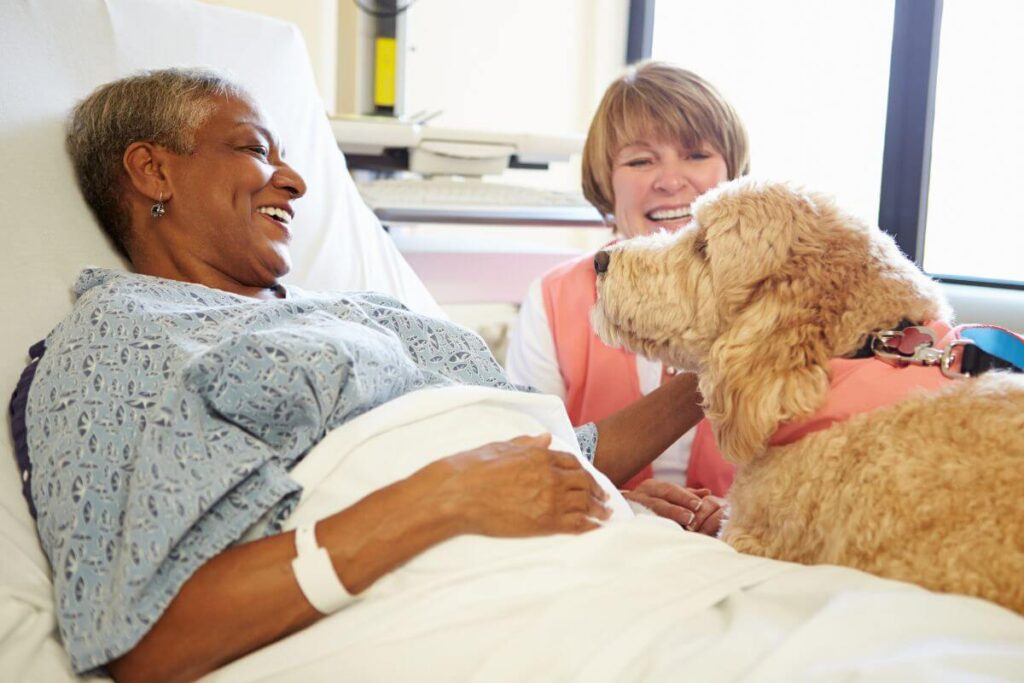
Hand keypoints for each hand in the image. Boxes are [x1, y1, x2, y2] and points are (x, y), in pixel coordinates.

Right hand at [432, 433, 611, 537]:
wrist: (458, 494)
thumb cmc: (473, 468)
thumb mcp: (501, 446)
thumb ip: (527, 443)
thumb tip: (546, 438)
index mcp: (539, 456)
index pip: (572, 462)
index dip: (584, 471)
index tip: (589, 479)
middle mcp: (550, 476)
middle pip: (584, 483)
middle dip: (597, 490)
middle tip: (605, 498)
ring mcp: (549, 500)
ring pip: (584, 503)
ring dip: (598, 509)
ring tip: (606, 514)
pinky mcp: (544, 522)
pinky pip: (575, 524)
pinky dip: (590, 526)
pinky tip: (596, 528)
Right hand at [622, 481, 725, 535]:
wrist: (618, 514)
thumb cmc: (648, 505)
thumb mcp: (666, 496)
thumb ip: (685, 495)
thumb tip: (707, 492)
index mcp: (652, 487)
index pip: (670, 490)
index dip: (685, 496)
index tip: (699, 504)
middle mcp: (640, 495)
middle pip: (660, 499)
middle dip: (676, 507)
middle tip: (692, 516)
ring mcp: (631, 508)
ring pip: (649, 511)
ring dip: (666, 517)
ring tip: (682, 523)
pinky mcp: (625, 521)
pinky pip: (637, 524)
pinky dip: (650, 528)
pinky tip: (661, 534)